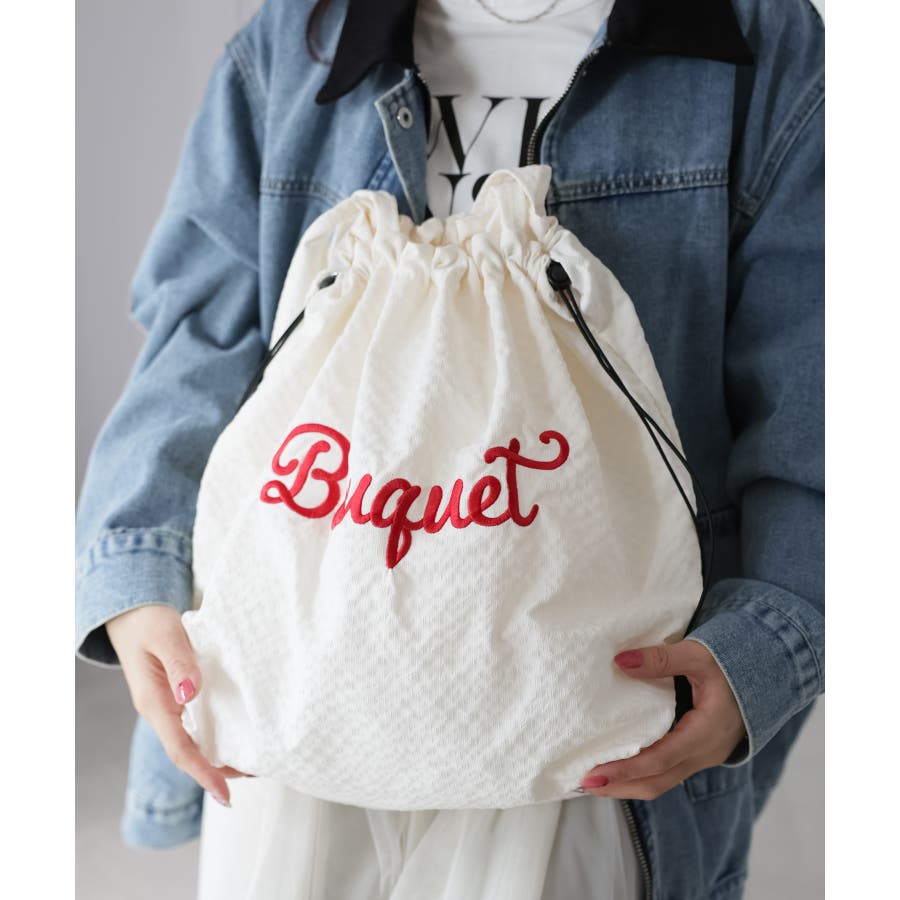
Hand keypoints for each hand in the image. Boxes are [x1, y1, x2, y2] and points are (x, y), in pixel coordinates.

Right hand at [106, 604, 253, 807]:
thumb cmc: (148, 623)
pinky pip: (199, 722)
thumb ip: (179, 663)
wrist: (133, 615)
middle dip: (221, 769)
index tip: (226, 794)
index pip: (180, 749)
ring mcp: (169, 706)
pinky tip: (241, 730)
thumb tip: (190, 693)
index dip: (204, 773)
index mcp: (154, 703)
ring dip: (222, 753)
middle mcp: (161, 711)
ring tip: (258, 758)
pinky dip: (220, 731)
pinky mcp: (178, 697)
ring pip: (196, 740)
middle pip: (191, 752)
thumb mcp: (166, 637)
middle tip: (260, 772)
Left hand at [579, 639, 746, 799]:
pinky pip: (666, 772)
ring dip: (628, 785)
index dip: (627, 769)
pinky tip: (619, 768)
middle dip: (620, 786)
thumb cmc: (732, 663)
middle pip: (658, 781)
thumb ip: (661, 659)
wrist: (764, 673)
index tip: (595, 772)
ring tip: (593, 781)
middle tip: (584, 782)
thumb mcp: (698, 655)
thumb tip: (620, 661)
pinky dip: (640, 775)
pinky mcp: (696, 752)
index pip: (661, 759)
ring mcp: (702, 756)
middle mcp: (704, 752)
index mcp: (706, 732)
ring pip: (661, 781)